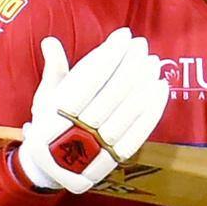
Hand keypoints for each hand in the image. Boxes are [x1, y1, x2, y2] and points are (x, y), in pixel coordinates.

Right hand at [17, 28, 168, 193]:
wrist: (52, 170)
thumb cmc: (51, 124)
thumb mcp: (45, 98)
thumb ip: (54, 71)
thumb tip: (51, 42)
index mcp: (51, 116)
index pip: (85, 80)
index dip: (107, 56)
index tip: (123, 35)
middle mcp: (71, 135)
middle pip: (108, 96)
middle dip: (129, 66)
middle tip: (141, 45)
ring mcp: (94, 151)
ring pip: (124, 114)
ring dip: (143, 85)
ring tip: (154, 63)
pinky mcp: (112, 162)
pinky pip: (136, 135)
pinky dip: (152, 111)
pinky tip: (161, 89)